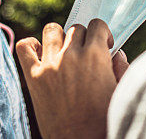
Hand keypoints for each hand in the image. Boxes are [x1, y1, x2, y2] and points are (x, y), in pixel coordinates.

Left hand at [16, 20, 128, 138]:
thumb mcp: (119, 92)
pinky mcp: (33, 77)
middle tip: (84, 58)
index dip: (101, 34)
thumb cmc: (103, 122)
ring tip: (63, 55)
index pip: (97, 25)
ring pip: (52, 30)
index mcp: (96, 57)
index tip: (102, 46)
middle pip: (76, 29)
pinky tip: (41, 57)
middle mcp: (72, 56)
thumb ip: (120, 68)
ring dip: (59, 39)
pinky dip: (31, 47)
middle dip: (82, 40)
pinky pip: (24, 46)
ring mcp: (50, 64)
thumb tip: (116, 53)